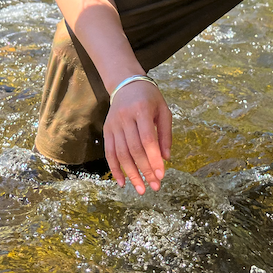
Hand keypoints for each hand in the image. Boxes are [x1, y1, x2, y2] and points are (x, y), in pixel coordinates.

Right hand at [103, 79, 171, 193]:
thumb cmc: (149, 98)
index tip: (162, 175)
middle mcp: (125, 118)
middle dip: (145, 170)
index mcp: (141, 110)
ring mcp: (113, 124)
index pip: (147, 139)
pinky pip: (109, 153)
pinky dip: (115, 169)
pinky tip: (123, 183)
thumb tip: (166, 158)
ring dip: (131, 174)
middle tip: (154, 186)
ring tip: (141, 189)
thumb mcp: (163, 110)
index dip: (154, 159)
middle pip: (134, 149)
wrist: (126, 84)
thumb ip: (165, 134)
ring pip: (121, 154)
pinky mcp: (106, 130)